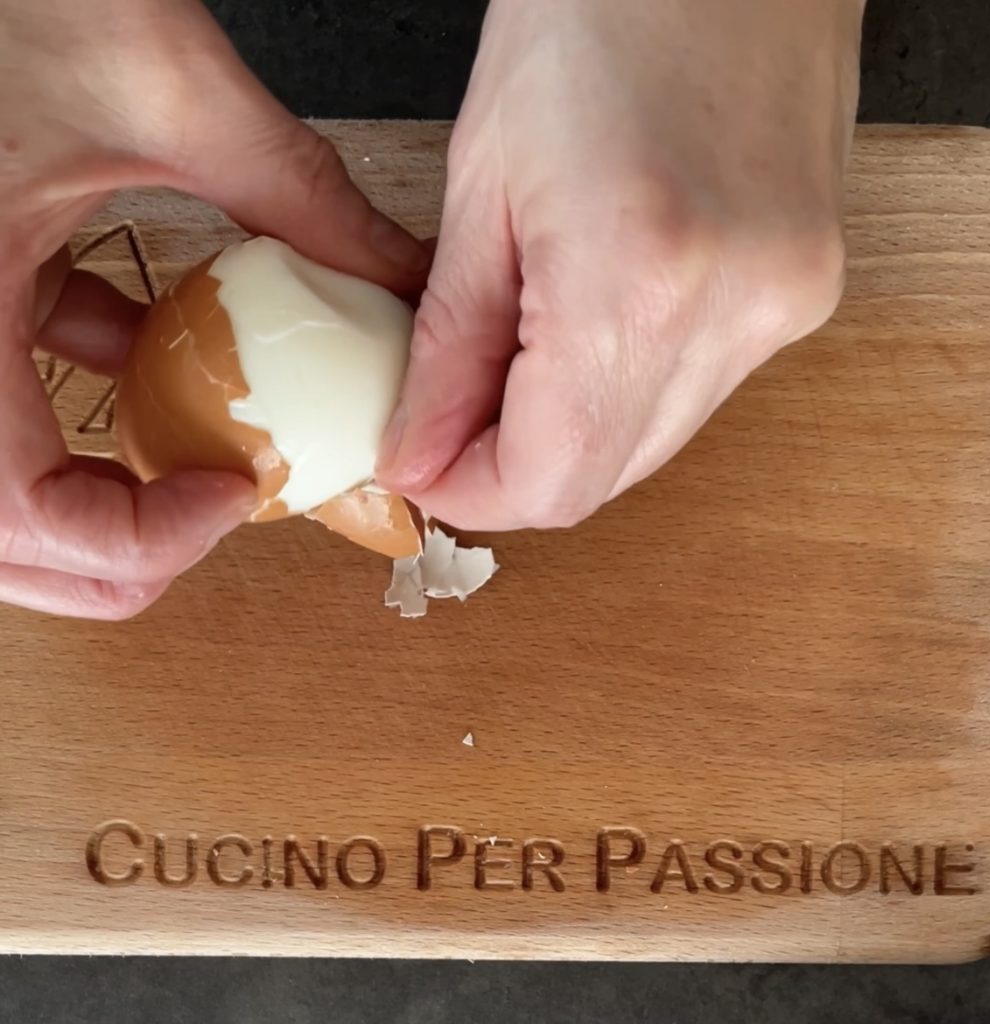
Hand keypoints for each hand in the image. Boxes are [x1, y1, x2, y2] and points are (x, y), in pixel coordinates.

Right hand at [0, 0, 428, 618]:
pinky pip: (4, 383)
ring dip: (103, 482)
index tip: (231, 496)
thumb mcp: (163, 81)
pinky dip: (85, 385)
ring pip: (0, 476)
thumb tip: (398, 277)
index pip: (13, 511)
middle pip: (1, 534)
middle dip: (118, 546)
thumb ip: (296, 195)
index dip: (132, 538)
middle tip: (214, 513)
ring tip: (198, 450)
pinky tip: (147, 337)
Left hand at [376, 0, 864, 529]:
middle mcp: (732, 316)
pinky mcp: (801, 299)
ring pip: (647, 446)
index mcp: (638, 280)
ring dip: (566, 430)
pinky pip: (690, 395)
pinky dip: (622, 390)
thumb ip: (447, 345)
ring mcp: (782, 312)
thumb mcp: (481, 181)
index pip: (549, 479)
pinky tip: (586, 331)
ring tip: (512, 359)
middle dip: (511, 468)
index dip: (470, 494)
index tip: (419, 466)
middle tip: (448, 418)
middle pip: (603, 477)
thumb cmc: (599, 12)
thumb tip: (421, 454)